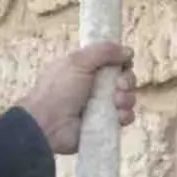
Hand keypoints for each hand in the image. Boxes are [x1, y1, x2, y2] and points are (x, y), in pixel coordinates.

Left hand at [18, 42, 138, 154]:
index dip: (122, 60)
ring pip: (127, 97)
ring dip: (127, 98)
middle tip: (120, 85)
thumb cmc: (60, 90)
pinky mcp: (105, 123)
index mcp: (86, 67)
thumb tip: (128, 51)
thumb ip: (103, 51)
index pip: (112, 60)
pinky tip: (118, 116)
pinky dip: (125, 116)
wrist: (49, 125)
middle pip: (124, 78)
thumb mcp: (78, 62)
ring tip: (116, 102)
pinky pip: (125, 117)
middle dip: (127, 80)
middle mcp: (95, 85)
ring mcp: (101, 105)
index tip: (124, 62)